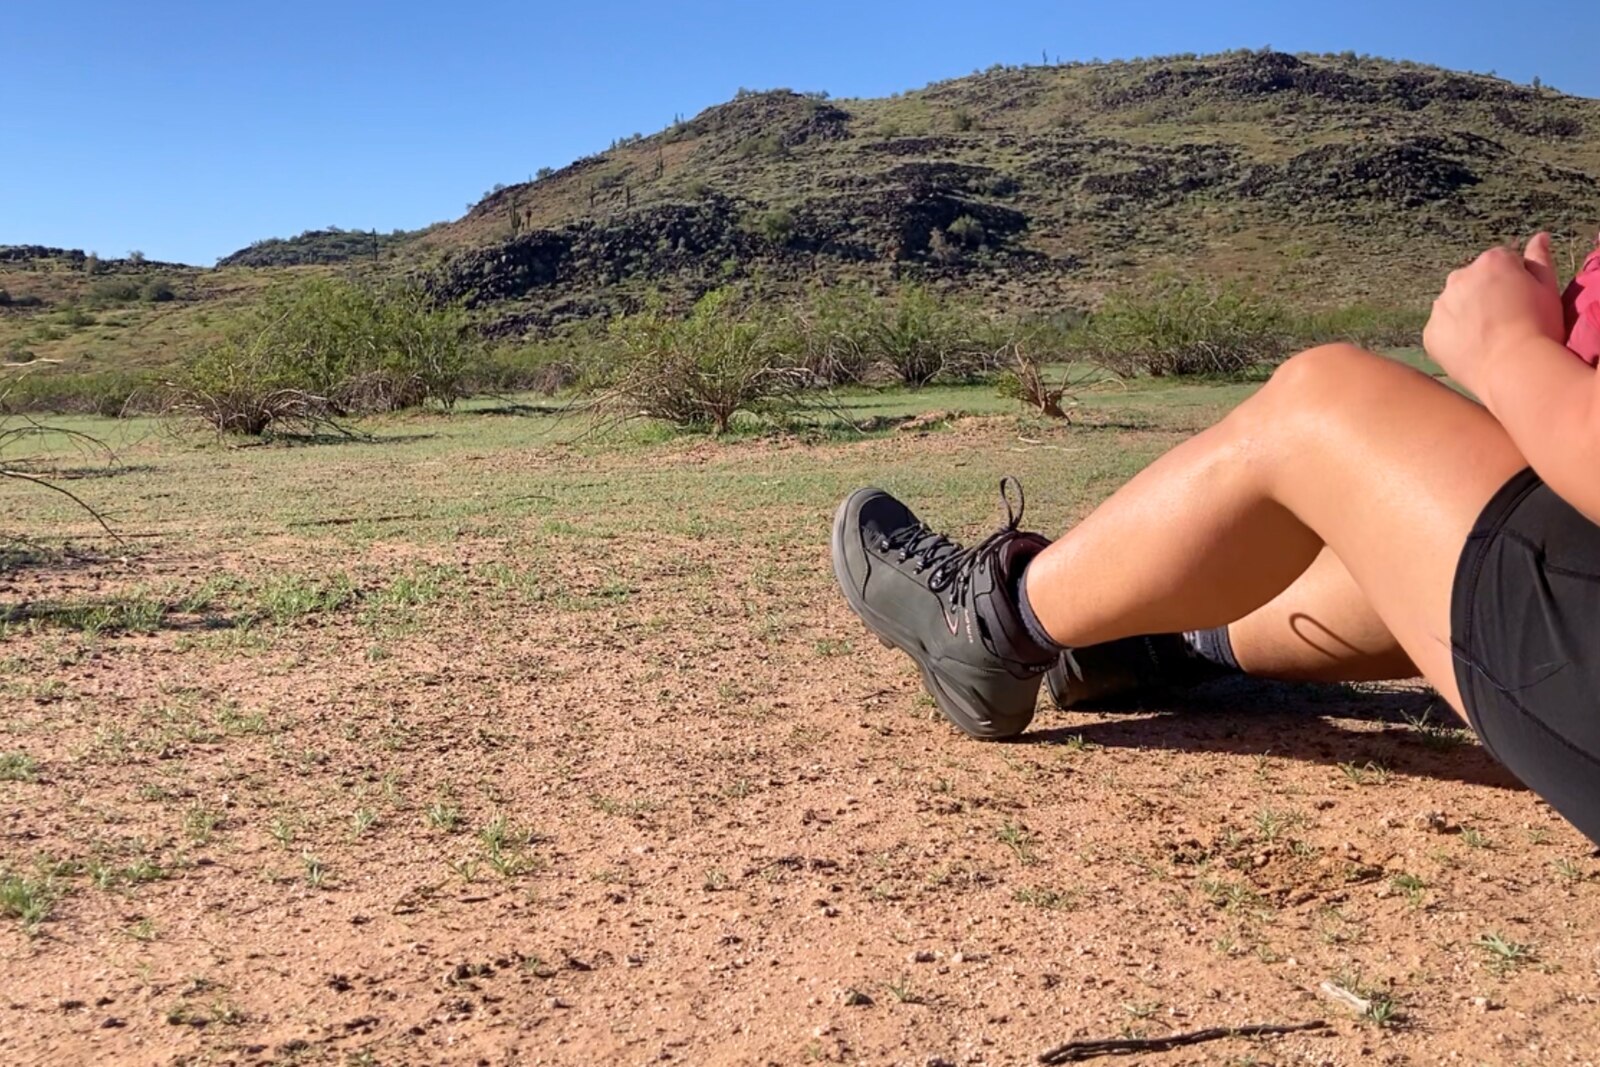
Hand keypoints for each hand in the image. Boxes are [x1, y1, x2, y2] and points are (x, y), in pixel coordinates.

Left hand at [1424, 234, 1565, 395]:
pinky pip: (1442, 330)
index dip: (1515, 282)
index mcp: (1492, 261)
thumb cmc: (1539, 327)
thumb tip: (1539, 237)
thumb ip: (1540, 259)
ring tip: (1489, 338)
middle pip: (1473, 281)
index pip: (1502, 263)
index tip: (1523, 303)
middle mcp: (1460, 277)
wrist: (1514, 367)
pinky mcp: (1431, 332)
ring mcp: (1441, 305)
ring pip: (1454, 305)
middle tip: (1505, 321)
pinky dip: (1454, 338)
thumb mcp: (1548, 288)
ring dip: (1467, 315)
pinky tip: (1473, 350)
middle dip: (1486, 295)